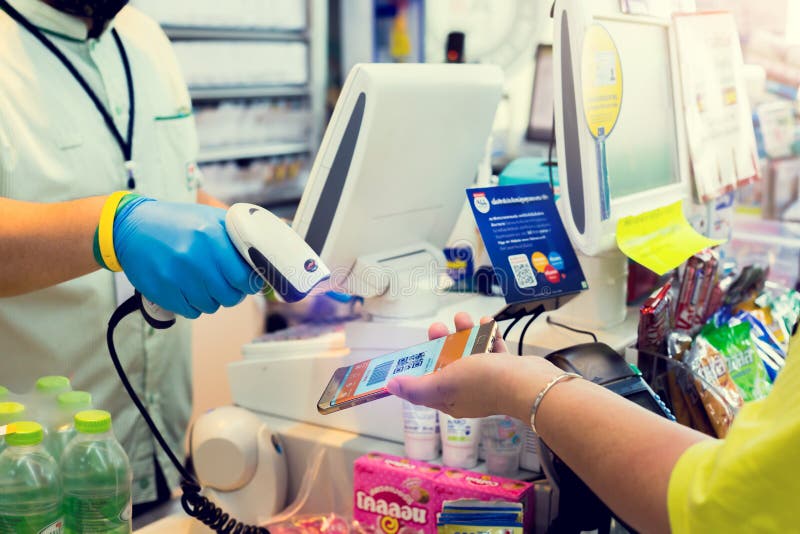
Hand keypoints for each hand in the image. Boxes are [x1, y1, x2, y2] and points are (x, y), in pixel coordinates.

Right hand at [113, 197, 262, 317]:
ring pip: (211, 306)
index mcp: (211, 235)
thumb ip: (238, 235)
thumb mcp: (210, 218)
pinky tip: (189, 290)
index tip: (248, 282)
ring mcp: (176, 275)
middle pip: (230, 295)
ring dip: (212, 299)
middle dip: (233, 293)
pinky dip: (194, 305)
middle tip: (227, 285)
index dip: (250, 283)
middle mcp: (195, 256)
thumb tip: (267, 256)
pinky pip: (191, 312)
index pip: (245, 276)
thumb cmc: (178, 223)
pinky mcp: (161, 290)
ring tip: (204, 284)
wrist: (131, 227)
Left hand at [387, 312, 562, 419]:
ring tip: (465, 317)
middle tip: (439, 326)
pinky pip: (491, 349)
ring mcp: (488, 380)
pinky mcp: (505, 369)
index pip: (426, 384)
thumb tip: (390, 387)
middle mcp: (467, 392)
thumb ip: (416, 386)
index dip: (418, 366)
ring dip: (465, 333)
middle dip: (442, 342)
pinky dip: (488, 335)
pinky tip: (487, 323)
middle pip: (447, 364)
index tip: (414, 348)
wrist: (529, 383)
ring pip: (470, 353)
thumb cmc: (484, 383)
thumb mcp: (443, 384)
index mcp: (449, 400)